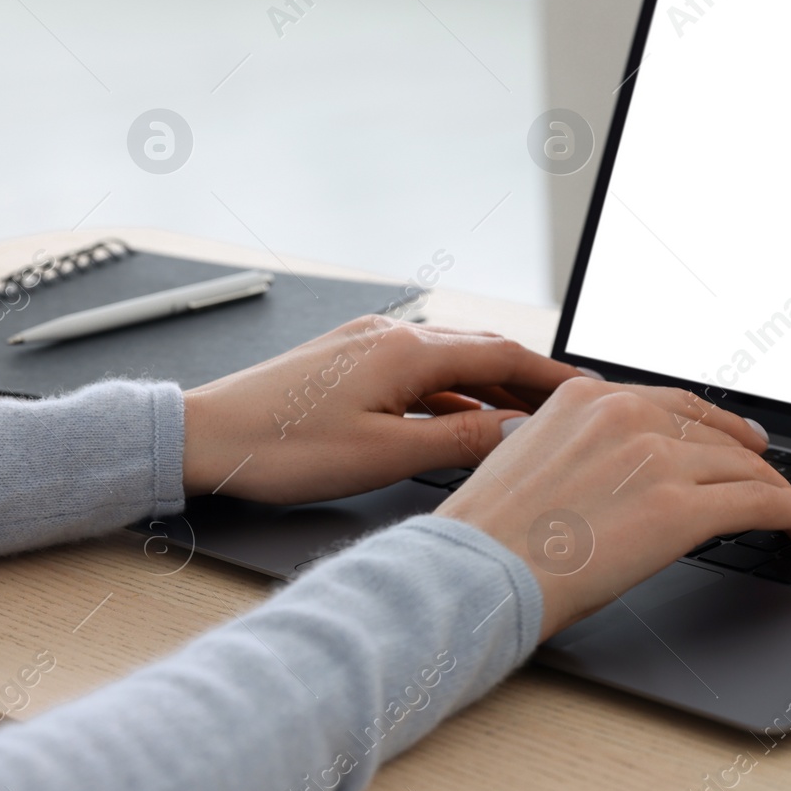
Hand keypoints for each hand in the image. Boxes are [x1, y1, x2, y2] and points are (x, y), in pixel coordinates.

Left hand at [182, 316, 584, 502]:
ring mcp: (366, 344)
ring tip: (523, 419)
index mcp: (407, 351)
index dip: (551, 374)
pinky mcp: (347, 360)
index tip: (588, 391)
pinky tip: (459, 420)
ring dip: (489, 386)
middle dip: (528, 379)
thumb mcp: (384, 456)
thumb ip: (460, 444)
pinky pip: (418, 370)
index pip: (503, 353)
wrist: (202, 437)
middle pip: (481, 351)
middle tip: (568, 408)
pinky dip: (450, 393)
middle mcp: (391, 335)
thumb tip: (518, 434)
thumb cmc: (281, 447)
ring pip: (449, 361)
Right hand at [434, 377, 790, 638]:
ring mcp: (658, 458)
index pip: (674, 404)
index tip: (739, 440)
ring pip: (744, 468)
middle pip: (715, 435)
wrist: (476, 571)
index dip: (716, 427)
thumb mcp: (528, 461)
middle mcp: (627, 414)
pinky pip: (760, 503)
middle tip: (775, 479)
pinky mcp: (683, 507)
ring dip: (780, 491)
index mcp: (586, 397)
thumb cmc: (489, 536)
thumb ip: (576, 449)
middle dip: (752, 462)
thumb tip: (610, 471)